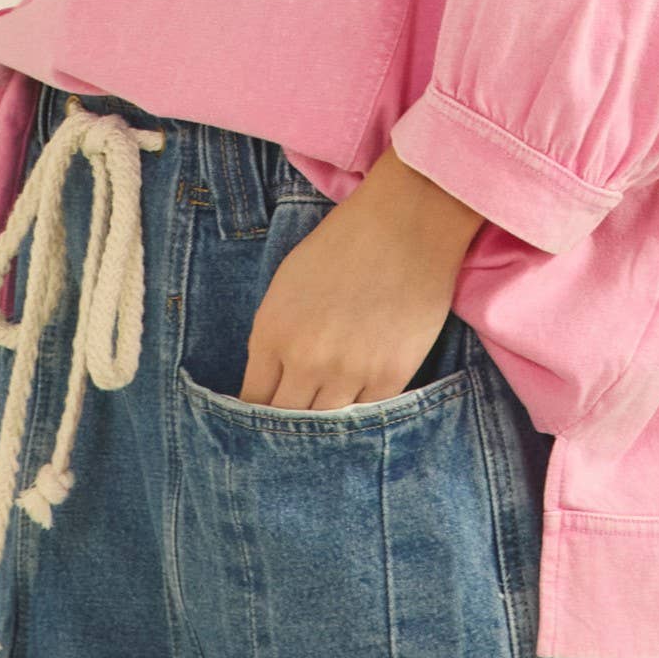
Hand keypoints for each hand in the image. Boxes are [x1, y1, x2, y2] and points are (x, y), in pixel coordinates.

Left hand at [237, 147, 484, 409]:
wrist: (405, 223)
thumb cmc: (342, 244)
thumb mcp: (286, 285)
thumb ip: (273, 338)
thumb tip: (272, 383)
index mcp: (272, 332)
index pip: (253, 402)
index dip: (256, 418)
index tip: (262, 424)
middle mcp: (306, 359)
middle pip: (287, 420)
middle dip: (286, 431)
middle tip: (293, 434)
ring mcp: (351, 372)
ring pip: (328, 425)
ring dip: (325, 427)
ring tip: (326, 428)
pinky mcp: (391, 376)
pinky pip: (368, 415)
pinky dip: (361, 416)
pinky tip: (358, 411)